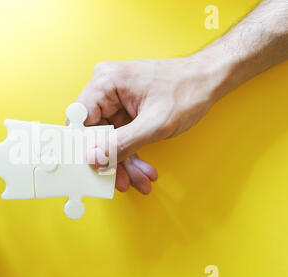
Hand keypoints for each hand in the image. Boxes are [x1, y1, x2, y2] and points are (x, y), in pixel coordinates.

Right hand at [79, 57, 222, 192]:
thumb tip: (95, 158)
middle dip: (111, 160)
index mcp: (106, 82)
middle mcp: (106, 88)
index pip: (80, 120)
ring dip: (124, 162)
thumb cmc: (187, 90)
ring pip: (108, 139)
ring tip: (139, 180)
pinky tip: (143, 170)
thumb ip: (122, 143)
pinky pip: (121, 137)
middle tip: (122, 181)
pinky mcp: (125, 110)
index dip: (85, 146)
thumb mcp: (155, 124)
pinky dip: (132, 154)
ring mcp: (115, 100)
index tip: (94, 168)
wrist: (209, 81)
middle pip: (95, 133)